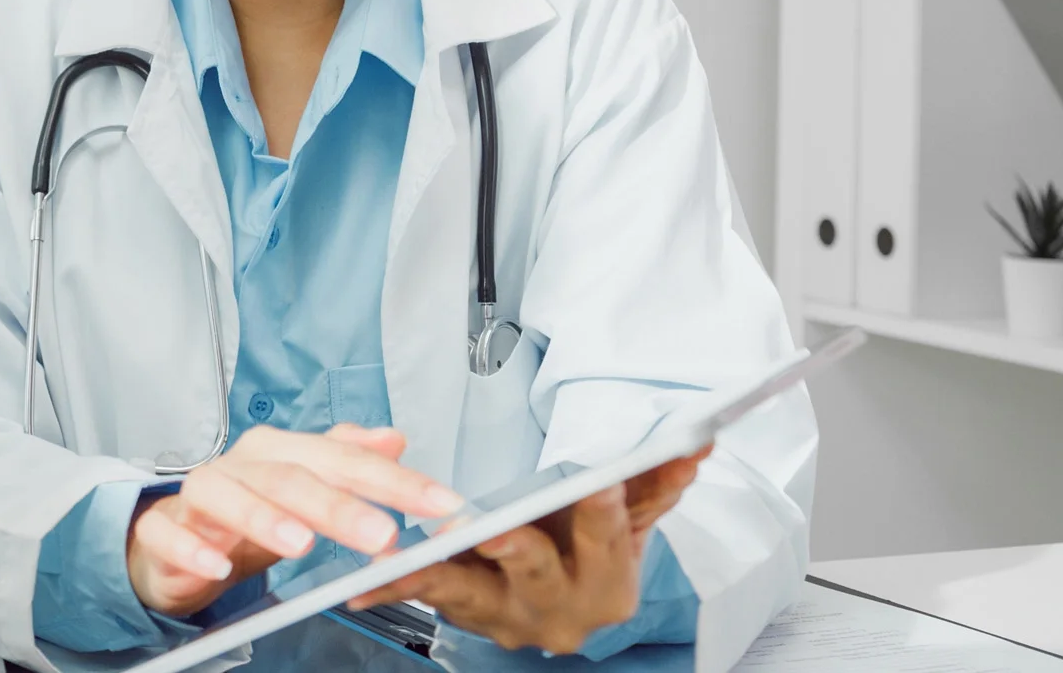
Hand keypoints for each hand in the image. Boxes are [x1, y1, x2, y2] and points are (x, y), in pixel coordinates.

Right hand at [125, 423, 466, 617]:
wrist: (174, 537)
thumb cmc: (244, 512)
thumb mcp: (303, 485)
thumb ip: (348, 460)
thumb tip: (394, 437)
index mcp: (280, 452)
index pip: (343, 459)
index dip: (394, 480)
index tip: (441, 504)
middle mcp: (240, 466)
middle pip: (289, 476)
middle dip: (338, 505)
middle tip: (382, 534)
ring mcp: (198, 496)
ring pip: (227, 496)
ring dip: (263, 518)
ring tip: (301, 544)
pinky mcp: (163, 531)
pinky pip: (171, 535)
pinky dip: (193, 551)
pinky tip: (218, 568)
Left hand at [348, 446, 711, 654]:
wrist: (558, 602)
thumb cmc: (588, 548)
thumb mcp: (626, 520)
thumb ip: (657, 483)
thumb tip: (699, 443)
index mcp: (610, 585)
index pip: (611, 539)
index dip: (605, 511)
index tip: (600, 480)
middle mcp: (560, 612)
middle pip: (540, 569)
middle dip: (521, 546)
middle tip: (500, 528)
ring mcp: (508, 619)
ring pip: (471, 588)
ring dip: (443, 569)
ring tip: (418, 549)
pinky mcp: (462, 615)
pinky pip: (424, 595)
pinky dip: (395, 585)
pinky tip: (364, 579)